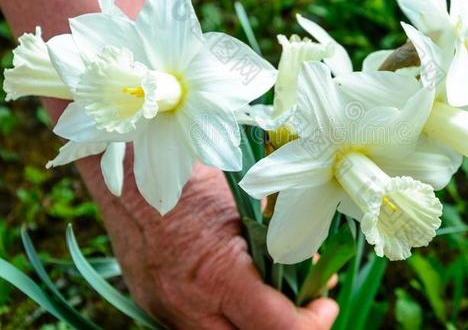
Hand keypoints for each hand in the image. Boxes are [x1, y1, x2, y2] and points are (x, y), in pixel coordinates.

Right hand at [76, 149, 338, 328]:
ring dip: (253, 324)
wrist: (128, 169)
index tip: (324, 306)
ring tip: (273, 297)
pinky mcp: (153, 304)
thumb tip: (309, 265)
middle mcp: (189, 305)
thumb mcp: (247, 205)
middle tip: (304, 307)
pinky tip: (235, 291)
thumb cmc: (193, 176)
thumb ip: (279, 243)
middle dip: (285, 329)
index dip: (313, 324)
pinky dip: (225, 316)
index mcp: (219, 276)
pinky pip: (198, 326)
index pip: (280, 328)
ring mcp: (166, 309)